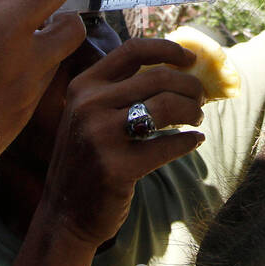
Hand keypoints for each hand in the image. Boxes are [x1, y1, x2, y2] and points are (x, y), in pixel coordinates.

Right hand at [37, 38, 206, 248]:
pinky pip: (168, 145)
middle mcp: (88, 106)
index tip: (190, 60)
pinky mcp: (116, 168)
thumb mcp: (90, 115)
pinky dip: (189, 140)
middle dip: (189, 86)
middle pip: (158, 77)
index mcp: (84, 86)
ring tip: (196, 118)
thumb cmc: (88, 160)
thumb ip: (120, 91)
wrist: (64, 215)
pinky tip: (194, 141)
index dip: (168, 49)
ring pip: (167, 106)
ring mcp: (100, 136)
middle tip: (200, 100)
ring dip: (192, 110)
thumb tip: (178, 68)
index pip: (133, 50)